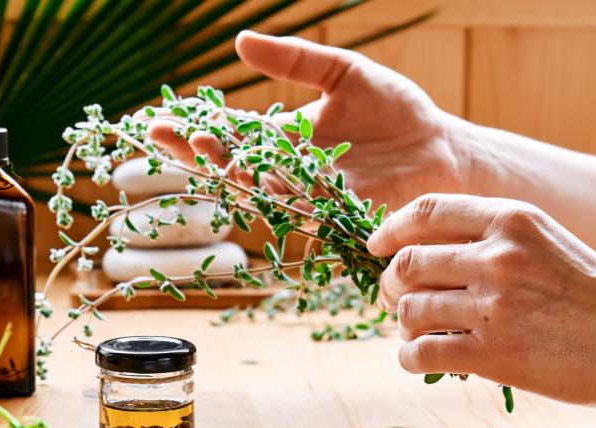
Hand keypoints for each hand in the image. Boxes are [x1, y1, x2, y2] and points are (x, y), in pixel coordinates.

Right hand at [147, 32, 467, 209]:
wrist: (439, 146)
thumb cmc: (393, 109)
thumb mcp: (342, 72)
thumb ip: (295, 60)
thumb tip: (241, 42)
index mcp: (281, 137)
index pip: (227, 134)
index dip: (191, 131)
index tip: (156, 123)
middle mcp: (287, 171)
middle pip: (231, 166)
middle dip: (200, 154)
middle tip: (176, 138)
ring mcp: (309, 196)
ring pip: (260, 190)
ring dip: (235, 174)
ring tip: (214, 154)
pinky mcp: (336, 216)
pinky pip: (303, 212)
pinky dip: (281, 200)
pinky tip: (261, 185)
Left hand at [367, 194, 595, 408]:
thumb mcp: (548, 243)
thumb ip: (494, 241)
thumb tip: (427, 259)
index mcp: (512, 219)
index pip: (426, 212)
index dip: (390, 231)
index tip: (377, 248)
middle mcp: (498, 256)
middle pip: (408, 263)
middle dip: (392, 286)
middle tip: (397, 302)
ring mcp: (494, 306)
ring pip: (411, 310)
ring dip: (405, 325)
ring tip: (419, 335)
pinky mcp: (495, 354)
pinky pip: (422, 352)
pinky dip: (410, 358)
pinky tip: (420, 361)